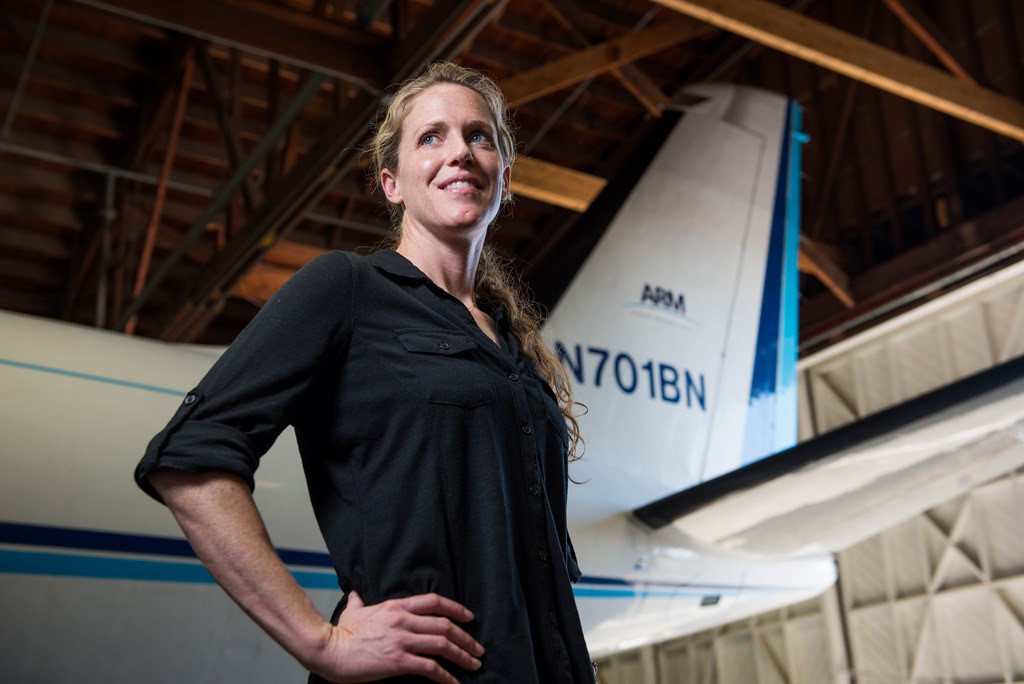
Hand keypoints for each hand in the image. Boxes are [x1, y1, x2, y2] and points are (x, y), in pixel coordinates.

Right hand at [309, 591, 484, 682]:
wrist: (329, 649)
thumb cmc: (340, 632)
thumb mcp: (353, 610)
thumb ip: (358, 601)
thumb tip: (355, 593)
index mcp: (396, 606)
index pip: (434, 602)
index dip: (456, 609)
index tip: (469, 618)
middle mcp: (403, 620)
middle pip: (444, 625)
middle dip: (466, 638)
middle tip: (478, 649)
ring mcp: (402, 640)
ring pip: (442, 644)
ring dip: (462, 656)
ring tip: (474, 665)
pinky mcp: (398, 660)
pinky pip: (430, 668)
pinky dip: (446, 676)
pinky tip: (455, 683)